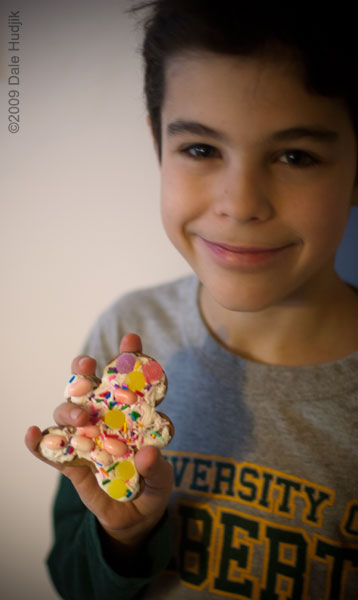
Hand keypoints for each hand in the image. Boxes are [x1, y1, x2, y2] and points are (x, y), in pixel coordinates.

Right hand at [25, 333, 172, 547]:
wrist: (134, 518)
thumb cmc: (151, 487)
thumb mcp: (162, 479)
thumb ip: (157, 467)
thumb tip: (147, 453)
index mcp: (130, 415)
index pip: (129, 382)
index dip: (129, 358)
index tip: (131, 339)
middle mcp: (104, 420)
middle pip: (89, 389)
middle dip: (85, 372)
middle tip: (87, 365)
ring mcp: (85, 439)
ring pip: (68, 413)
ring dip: (69, 409)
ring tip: (80, 416)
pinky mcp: (70, 462)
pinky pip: (50, 449)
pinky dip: (38, 442)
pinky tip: (31, 434)